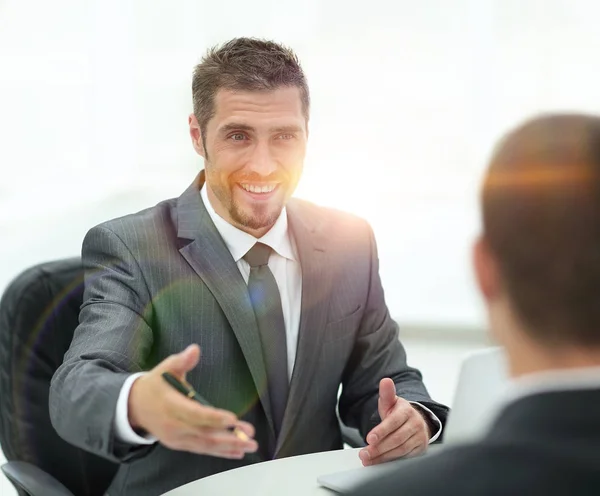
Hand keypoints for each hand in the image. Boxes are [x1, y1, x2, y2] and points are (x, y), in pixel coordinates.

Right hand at [128, 344, 257, 458]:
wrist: (135, 407)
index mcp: (171, 405)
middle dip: (229, 436)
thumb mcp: (165, 368)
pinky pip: (202, 449)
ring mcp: (177, 438)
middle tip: (250, 436)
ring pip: (206, 445)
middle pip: (204, 433)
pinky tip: (237, 453)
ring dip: (229, 447)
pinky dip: (220, 452)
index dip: (214, 418)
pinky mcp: (180, 445)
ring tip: (249, 446)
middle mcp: (174, 426)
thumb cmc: (156, 385)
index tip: (233, 419)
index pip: (195, 414)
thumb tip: (194, 349)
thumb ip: (182, 361)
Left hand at [359, 378, 429, 465]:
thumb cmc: (399, 412)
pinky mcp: (420, 450)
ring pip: (400, 450)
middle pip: (396, 439)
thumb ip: (386, 393)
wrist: (416, 421)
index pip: (393, 422)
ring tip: (368, 459)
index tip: (369, 438)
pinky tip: (380, 463)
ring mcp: (419, 438)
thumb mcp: (391, 401)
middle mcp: (415, 424)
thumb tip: (385, 381)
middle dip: (379, 448)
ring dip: (383, 457)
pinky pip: (405, 458)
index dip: (381, 431)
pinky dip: (391, 461)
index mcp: (407, 411)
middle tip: (364, 454)